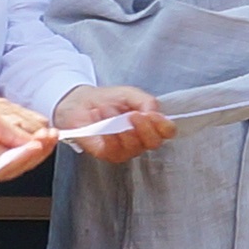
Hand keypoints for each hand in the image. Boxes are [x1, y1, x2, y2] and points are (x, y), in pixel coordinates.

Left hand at [0, 93, 56, 184]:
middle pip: (27, 159)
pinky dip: (19, 157)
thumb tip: (45, 136)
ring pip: (19, 166)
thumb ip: (20, 129)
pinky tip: (30, 147)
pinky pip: (3, 167)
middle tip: (51, 137)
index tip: (54, 133)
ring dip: (34, 153)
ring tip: (43, 141)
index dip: (43, 142)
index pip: (28, 148)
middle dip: (41, 148)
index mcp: (2, 145)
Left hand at [55, 84, 171, 158]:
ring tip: (108, 110)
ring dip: (122, 126)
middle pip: (155, 143)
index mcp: (150, 125)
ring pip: (135, 147)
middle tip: (133, 114)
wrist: (80, 102)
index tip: (151, 114)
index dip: (164, 125)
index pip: (168, 131)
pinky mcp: (108, 154)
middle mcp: (141, 140)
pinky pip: (114, 149)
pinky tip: (101, 119)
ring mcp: (125, 149)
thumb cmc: (106, 99)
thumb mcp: (130, 94)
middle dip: (145, 128)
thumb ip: (147, 101)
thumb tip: (154, 113)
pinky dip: (108, 134)